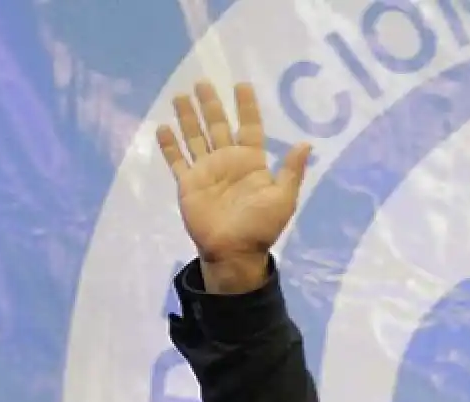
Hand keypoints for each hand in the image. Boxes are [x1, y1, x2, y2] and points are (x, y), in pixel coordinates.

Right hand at [157, 82, 310, 292]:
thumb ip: (292, 171)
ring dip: (188, 117)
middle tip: (202, 82)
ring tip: (180, 96)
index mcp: (251, 163)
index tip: (242, 86)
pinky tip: (163, 128)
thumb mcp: (283, 199)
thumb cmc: (261, 226)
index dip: (246, 107)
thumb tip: (306, 143)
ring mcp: (207, 172)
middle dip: (210, 105)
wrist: (235, 251)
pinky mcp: (189, 184)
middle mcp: (228, 162)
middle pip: (217, 126)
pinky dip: (170, 146)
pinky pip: (177, 161)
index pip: (249, 127)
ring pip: (195, 137)